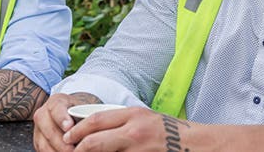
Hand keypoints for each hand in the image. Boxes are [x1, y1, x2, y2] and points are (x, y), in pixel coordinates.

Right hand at [33, 93, 101, 151]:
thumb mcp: (84, 109)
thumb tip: (90, 128)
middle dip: (62, 143)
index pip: (56, 109)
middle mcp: (43, 114)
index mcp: (56, 102)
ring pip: (44, 144)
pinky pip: (43, 151)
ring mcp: (38, 129)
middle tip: (74, 149)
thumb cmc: (79, 113)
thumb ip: (86, 117)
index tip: (69, 127)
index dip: (62, 118)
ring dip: (58, 151)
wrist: (72, 116)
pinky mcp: (38, 142)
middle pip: (50, 130)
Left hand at [64, 107, 190, 151]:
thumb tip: (93, 127)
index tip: (67, 136)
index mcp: (133, 115)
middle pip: (94, 142)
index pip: (96, 120)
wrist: (195, 145)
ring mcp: (137, 151)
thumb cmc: (168, 130)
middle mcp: (133, 133)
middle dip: (77, 148)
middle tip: (70, 151)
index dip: (77, 130)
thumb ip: (121, 120)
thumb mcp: (144, 117)